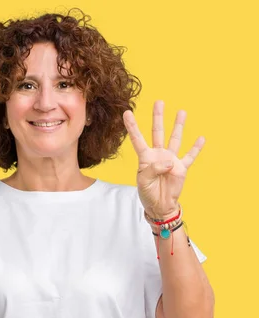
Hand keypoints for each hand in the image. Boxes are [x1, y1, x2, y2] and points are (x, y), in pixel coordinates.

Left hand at [123, 100, 204, 218]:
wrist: (160, 205)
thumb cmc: (148, 193)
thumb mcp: (144, 181)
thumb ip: (153, 170)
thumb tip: (169, 161)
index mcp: (145, 157)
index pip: (137, 139)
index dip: (132, 126)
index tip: (127, 112)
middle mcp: (158, 155)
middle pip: (157, 132)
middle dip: (158, 117)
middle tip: (159, 102)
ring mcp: (170, 160)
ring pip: (175, 139)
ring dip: (178, 126)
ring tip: (181, 111)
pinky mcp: (181, 168)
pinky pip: (190, 156)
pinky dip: (196, 148)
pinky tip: (201, 138)